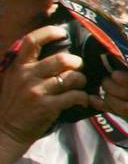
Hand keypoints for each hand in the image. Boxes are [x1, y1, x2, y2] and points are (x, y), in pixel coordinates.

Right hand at [0, 26, 88, 146]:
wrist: (6, 131)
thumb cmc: (15, 104)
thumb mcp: (14, 80)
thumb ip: (29, 67)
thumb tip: (57, 51)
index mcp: (18, 67)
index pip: (32, 40)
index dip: (50, 32)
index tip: (63, 33)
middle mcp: (26, 76)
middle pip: (62, 59)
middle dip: (77, 63)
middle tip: (80, 68)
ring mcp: (36, 91)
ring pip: (71, 77)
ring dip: (82, 80)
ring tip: (81, 84)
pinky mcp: (46, 107)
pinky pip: (74, 96)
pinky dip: (83, 97)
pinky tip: (83, 100)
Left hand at [90, 70, 127, 140]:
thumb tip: (119, 59)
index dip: (127, 79)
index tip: (115, 73)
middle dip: (112, 86)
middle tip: (105, 79)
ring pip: (122, 106)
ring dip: (108, 96)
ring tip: (102, 88)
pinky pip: (115, 113)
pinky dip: (102, 106)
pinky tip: (93, 99)